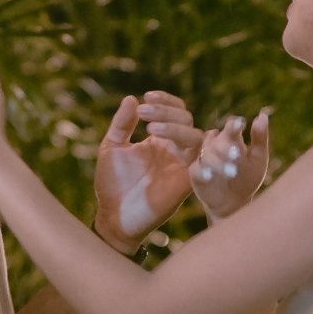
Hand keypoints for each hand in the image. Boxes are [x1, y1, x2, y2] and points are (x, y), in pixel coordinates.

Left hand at [94, 91, 203, 253]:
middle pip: (186, 118)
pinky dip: (191, 148)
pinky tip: (166, 144)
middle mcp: (174, 150)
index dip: (165, 100)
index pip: (174, 111)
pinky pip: (201, 160)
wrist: (113, 217)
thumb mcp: (112, 147)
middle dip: (166, 111)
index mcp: (159, 140)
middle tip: (143, 111)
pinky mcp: (187, 181)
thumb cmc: (111, 184)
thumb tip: (131, 98)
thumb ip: (122, 124)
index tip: (146, 96)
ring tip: (150, 129)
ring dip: (175, 126)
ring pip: (195, 136)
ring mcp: (182, 165)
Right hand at [192, 109, 271, 219]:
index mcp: (232, 139)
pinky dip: (204, 172)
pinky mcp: (196, 174)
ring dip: (219, 162)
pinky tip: (211, 176)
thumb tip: (263, 115)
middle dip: (227, 147)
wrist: (235, 203)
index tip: (240, 125)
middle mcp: (216, 146)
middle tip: (236, 154)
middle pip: (218, 139)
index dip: (234, 126)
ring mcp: (204, 159)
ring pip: (208, 154)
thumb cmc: (248, 177)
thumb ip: (260, 138)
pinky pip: (197, 169)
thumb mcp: (258, 158)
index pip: (232, 126)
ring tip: (232, 171)